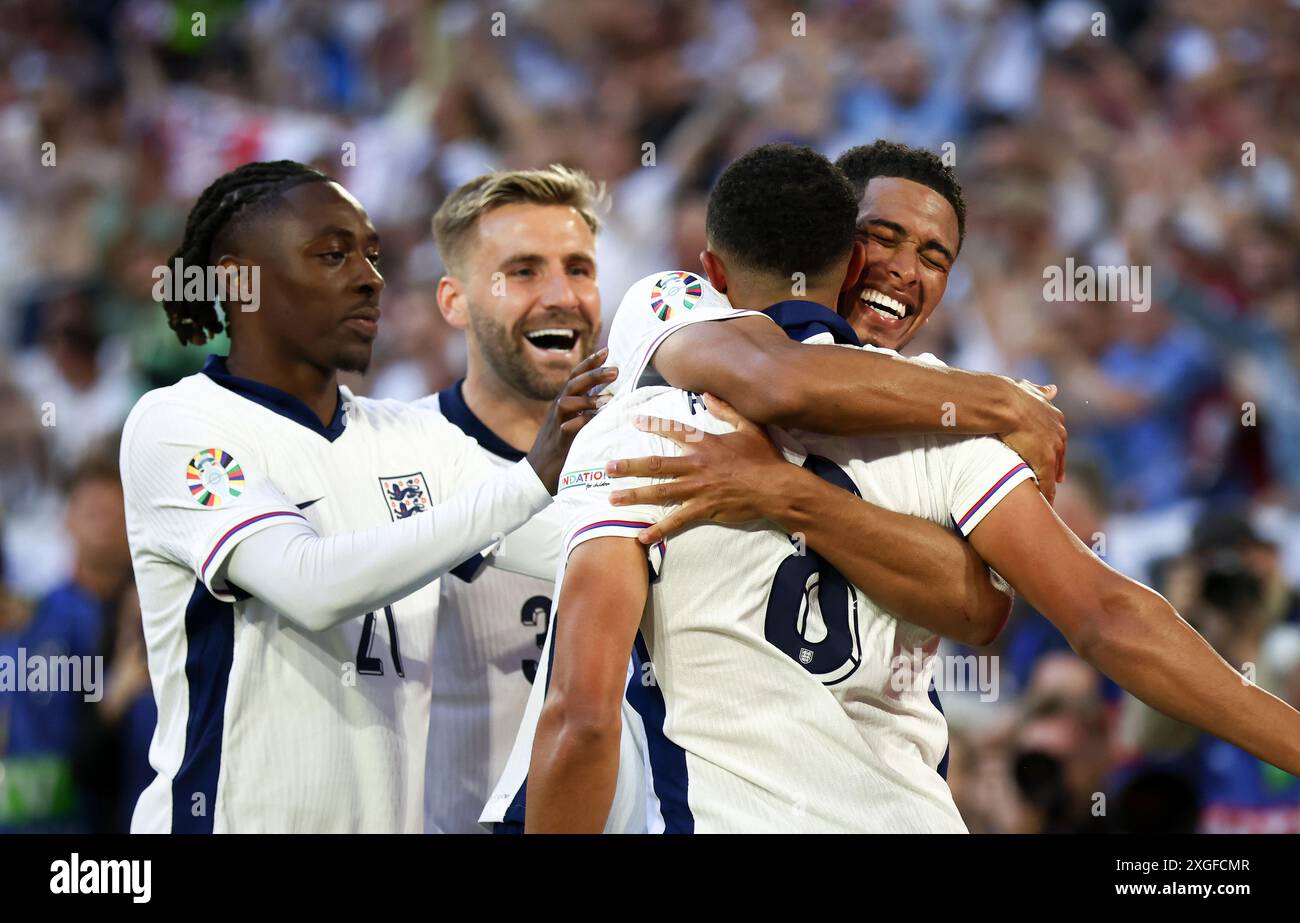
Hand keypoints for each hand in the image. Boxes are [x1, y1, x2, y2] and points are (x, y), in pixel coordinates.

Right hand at [527, 348, 617, 492]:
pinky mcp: (558, 441)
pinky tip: (596, 420)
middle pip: (573, 384)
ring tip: (609, 398)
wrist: (537, 473)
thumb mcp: (575, 423)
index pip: (576, 376)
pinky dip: (581, 422)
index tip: (607, 350)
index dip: (590, 362)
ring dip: (588, 398)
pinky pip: (568, 427)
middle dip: (593, 374)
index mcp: (564, 402)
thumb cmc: (561, 448)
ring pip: (567, 401)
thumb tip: (610, 398)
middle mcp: (558, 409)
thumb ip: (588, 409)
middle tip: (616, 369)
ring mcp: (556, 423)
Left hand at [605, 393, 789, 543]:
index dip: (653, 425)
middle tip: (608, 468)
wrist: (776, 488)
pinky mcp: (704, 509)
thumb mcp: (749, 427)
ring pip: (660, 491)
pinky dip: (659, 529)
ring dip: (635, 495)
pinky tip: (642, 536)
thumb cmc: (765, 458)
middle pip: (656, 464)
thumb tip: (707, 394)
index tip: (634, 421)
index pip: (673, 431)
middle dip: (630, 466)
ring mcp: (698, 489)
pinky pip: (676, 520)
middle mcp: (696, 465)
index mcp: (705, 444)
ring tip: (613, 499)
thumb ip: (726, 410)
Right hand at [1000, 379, 1066, 503]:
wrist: (1003, 403)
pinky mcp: (1046, 461)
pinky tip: (1044, 502)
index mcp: (1055, 417)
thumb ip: (1041, 392)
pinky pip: (1048, 483)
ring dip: (1051, 483)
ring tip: (1047, 496)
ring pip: (1055, 471)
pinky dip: (1046, 494)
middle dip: (1057, 468)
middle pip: (1061, 456)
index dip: (1055, 449)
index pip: (1059, 438)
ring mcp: (1054, 448)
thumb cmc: (1008, 395)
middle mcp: (1059, 432)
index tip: (1054, 459)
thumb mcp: (1029, 390)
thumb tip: (1053, 389)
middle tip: (1055, 481)